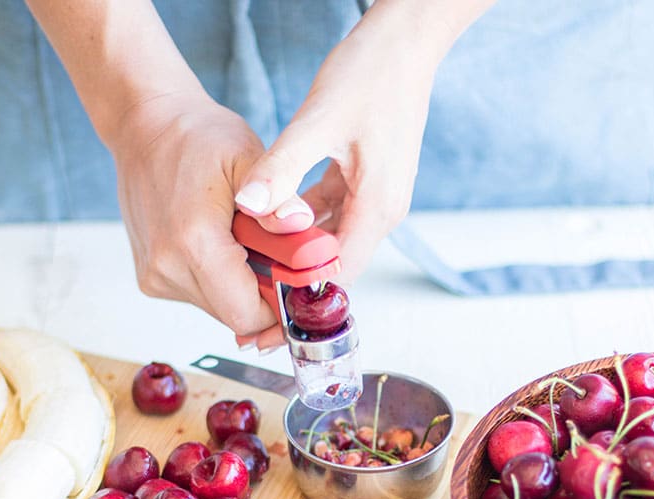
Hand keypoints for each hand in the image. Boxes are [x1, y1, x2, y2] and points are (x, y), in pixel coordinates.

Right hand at [110, 89, 314, 344]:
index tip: (296, 281)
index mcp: (193, 243)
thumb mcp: (247, 157)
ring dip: (240, 286)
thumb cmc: (196, 138)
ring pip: (218, 309)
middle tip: (273, 254)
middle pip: (235, 317)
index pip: (248, 314)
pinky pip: (200, 296)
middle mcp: (168, 268)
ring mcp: (155, 277)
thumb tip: (303, 226)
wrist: (144, 128)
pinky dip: (219, 279)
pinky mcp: (150, 279)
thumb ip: (278, 198)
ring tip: (243, 241)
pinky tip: (219, 243)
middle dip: (263, 295)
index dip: (280, 307)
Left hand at [234, 1, 451, 285]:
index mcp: (376, 208)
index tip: (265, 302)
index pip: (339, 274)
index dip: (301, 292)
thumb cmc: (370, 74)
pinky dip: (303, 220)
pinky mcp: (366, 183)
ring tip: (253, 255)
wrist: (404, 40)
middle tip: (250, 287)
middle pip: (334, 265)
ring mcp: (375, 199)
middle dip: (294, 277)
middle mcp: (381, 212)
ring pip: (330, 240)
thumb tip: (248, 206)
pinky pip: (331, 215)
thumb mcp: (317, 121)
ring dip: (296, 249)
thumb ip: (281, 168)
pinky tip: (271, 216)